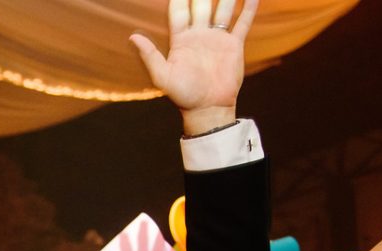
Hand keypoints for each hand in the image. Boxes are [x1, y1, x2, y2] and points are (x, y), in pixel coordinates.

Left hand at [130, 0, 257, 135]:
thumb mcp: (163, 76)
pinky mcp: (233, 45)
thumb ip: (150, 56)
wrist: (208, 109)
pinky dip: (248, 8)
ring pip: (223, 9)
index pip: (180, 10)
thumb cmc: (183, 96)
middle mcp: (199, 35)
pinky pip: (242, 23)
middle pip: (201, 4)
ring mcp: (217, 38)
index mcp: (181, 40)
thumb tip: (133, 37)